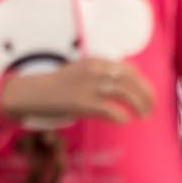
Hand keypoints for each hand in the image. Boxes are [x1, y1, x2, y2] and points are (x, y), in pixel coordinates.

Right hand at [0, 59, 153, 125]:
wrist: (31, 92)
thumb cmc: (59, 86)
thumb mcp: (82, 72)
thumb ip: (104, 74)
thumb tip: (132, 82)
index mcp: (96, 62)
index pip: (130, 69)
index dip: (144, 83)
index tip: (149, 95)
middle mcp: (94, 70)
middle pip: (131, 81)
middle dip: (146, 95)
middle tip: (151, 108)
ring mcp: (87, 86)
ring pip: (124, 93)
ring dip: (139, 106)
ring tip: (144, 116)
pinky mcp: (81, 102)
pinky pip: (110, 109)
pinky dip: (121, 115)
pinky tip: (125, 120)